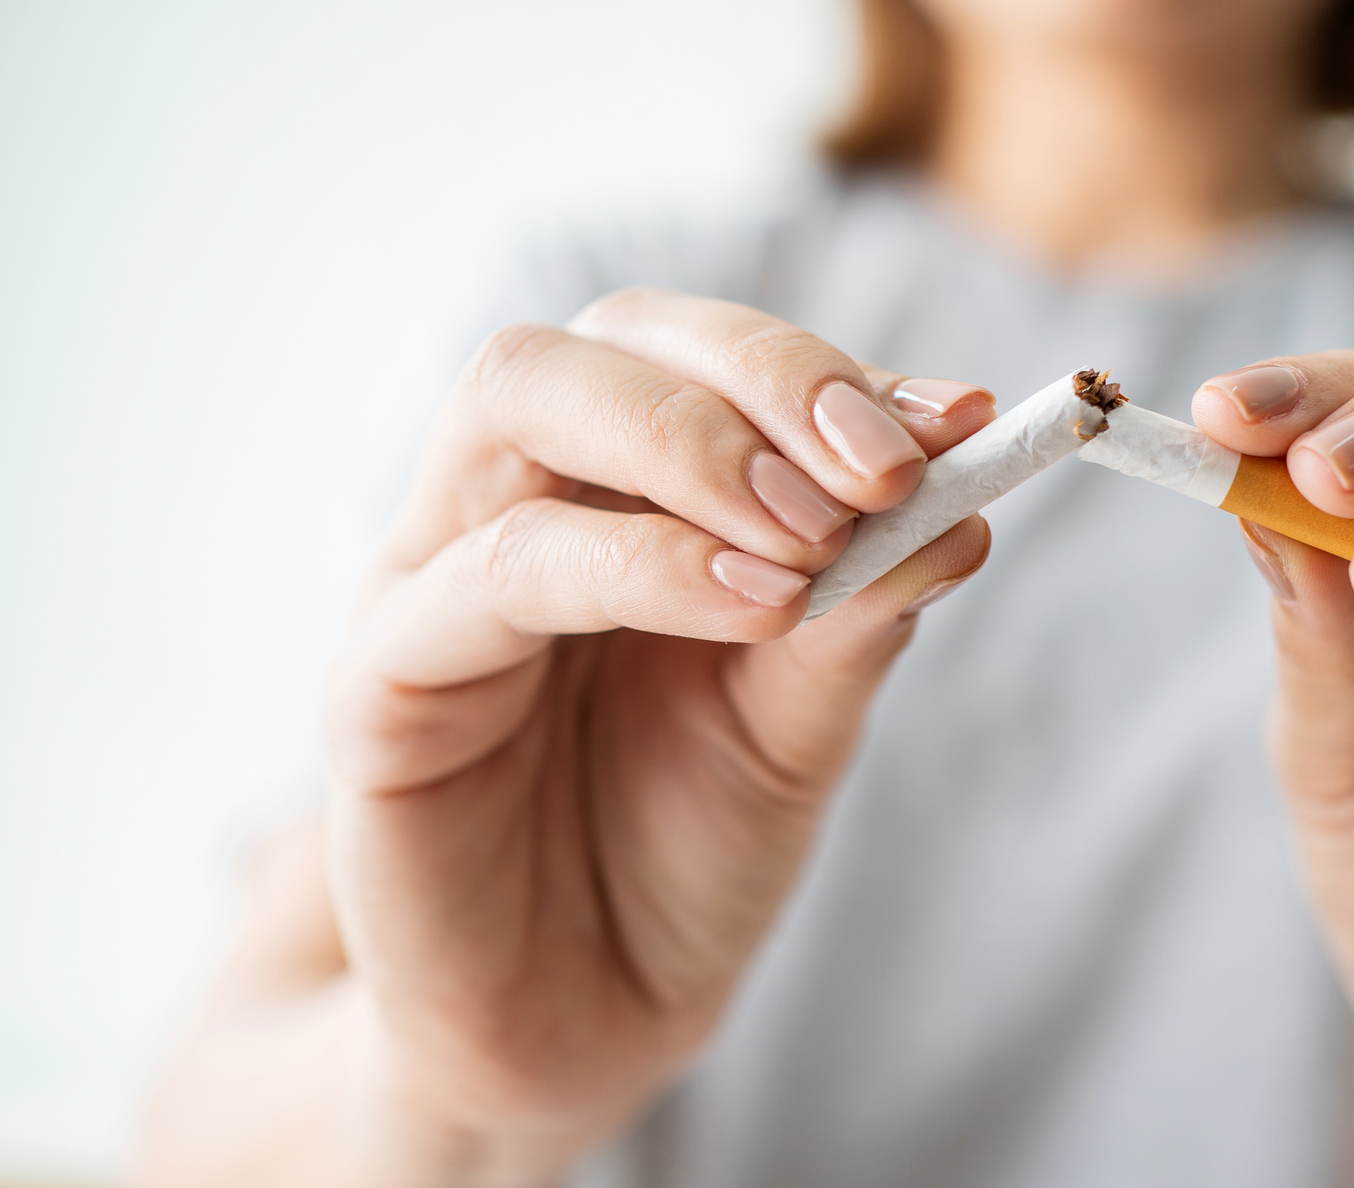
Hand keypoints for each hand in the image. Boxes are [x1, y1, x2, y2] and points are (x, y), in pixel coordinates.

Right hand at [320, 289, 994, 1181]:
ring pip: (521, 398)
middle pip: (606, 338)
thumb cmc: (685, 849)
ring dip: (696, 443)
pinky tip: (756, 605)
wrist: (587, 1021)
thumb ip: (865, 598)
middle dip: (762, 377)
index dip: (824, 368)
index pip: (700, 352)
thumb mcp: (805, 714)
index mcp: (617, 490)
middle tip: (884, 468)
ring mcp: (435, 576)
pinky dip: (638, 563)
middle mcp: (515, 501)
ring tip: (819, 535)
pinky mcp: (382, 681)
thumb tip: (966, 488)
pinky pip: (490, 572)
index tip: (956, 419)